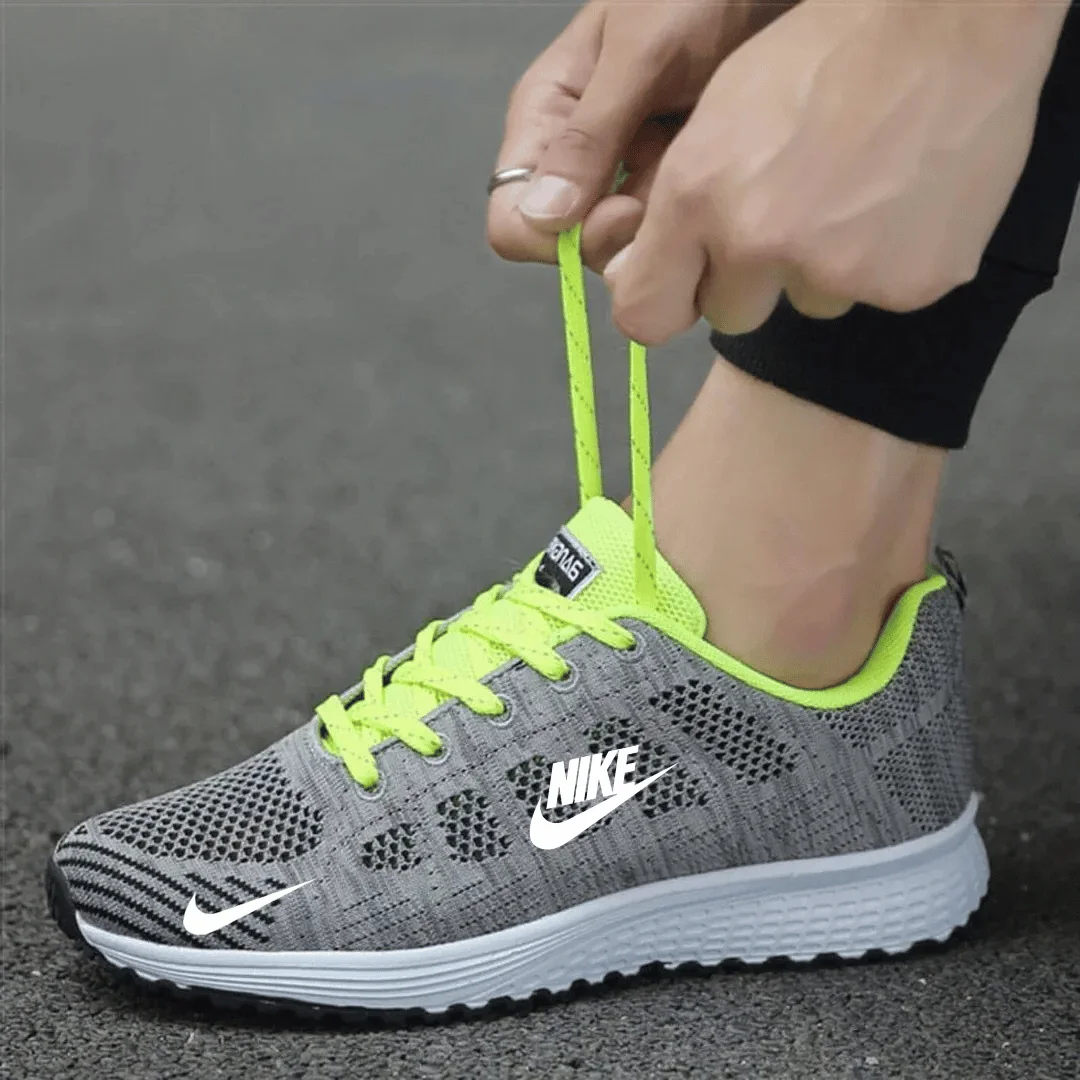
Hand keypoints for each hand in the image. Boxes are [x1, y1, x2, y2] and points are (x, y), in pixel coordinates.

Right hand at [486, 0, 781, 271]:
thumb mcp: (638, 51)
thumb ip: (588, 134)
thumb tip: (541, 217)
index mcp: (545, 119)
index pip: (512, 220)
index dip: (556, 238)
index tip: (621, 212)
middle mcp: (575, 156)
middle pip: (570, 245)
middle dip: (618, 236)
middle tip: (672, 191)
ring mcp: (624, 172)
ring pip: (619, 247)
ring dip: (660, 228)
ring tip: (701, 171)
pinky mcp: (668, 181)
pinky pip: (665, 232)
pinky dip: (689, 219)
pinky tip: (718, 179)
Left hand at [604, 0, 1070, 343]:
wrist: (954, 14)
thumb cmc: (826, 46)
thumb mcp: (721, 110)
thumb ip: (678, 204)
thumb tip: (643, 277)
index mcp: (697, 195)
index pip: (642, 315)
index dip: (662, 303)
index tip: (683, 287)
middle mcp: (758, 242)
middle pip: (729, 315)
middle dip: (751, 279)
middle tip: (791, 213)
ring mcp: (837, 271)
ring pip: (808, 303)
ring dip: (823, 267)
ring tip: (859, 189)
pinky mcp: (908, 285)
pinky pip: (880, 294)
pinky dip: (891, 260)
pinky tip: (908, 197)